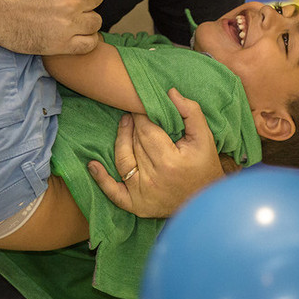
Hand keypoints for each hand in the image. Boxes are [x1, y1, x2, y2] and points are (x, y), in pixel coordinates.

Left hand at [87, 88, 222, 217]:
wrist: (205, 200)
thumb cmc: (205, 166)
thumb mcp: (204, 137)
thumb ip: (190, 112)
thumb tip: (170, 92)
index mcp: (170, 161)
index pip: (146, 130)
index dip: (142, 115)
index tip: (141, 105)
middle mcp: (154, 179)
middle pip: (135, 143)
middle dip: (133, 125)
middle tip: (133, 112)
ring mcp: (142, 194)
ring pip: (123, 160)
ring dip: (120, 139)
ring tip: (124, 124)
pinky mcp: (136, 206)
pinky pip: (113, 192)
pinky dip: (101, 179)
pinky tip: (93, 165)